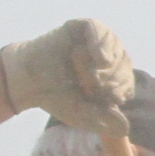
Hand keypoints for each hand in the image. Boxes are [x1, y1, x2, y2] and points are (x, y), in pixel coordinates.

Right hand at [0, 19, 136, 131]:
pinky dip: (100, 42)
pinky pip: (95, 28)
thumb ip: (103, 119)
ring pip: (113, 45)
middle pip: (123, 62)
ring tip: (94, 77)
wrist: (28, 83)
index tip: (114, 99)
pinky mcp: (78, 27)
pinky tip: (101, 60)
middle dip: (115, 78)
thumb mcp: (81, 113)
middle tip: (98, 89)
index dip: (124, 88)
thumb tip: (126, 128)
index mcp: (108, 75)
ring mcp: (92, 39)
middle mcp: (103, 55)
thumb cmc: (55, 97)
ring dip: (108, 64)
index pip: (127, 79)